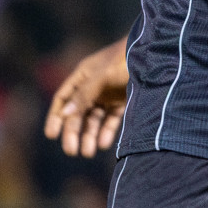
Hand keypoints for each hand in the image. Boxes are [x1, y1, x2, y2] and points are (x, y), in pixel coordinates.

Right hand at [44, 38, 128, 157]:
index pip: (64, 98)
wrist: (155, 54)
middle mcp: (93, 86)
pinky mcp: (123, 101)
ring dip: (89, 135)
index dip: (56, 116)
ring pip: (94, 119)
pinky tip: (104, 144)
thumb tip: (65, 114)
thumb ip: (84, 94)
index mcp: (83, 76)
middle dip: (73, 132)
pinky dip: (107, 131)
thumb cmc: (124, 60)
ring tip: (88, 153)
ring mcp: (108, 94)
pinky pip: (111, 120)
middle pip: (78, 113)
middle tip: (71, 152)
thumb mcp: (103, 76)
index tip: (51, 135)